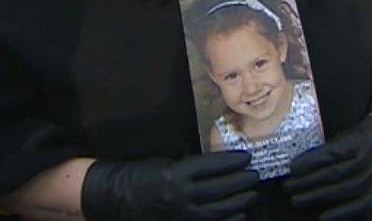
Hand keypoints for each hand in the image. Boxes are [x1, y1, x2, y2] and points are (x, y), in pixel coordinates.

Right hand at [81, 151, 258, 219]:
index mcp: (176, 174)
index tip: (246, 157)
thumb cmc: (142, 175)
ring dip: (238, 202)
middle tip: (254, 176)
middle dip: (240, 182)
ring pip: (218, 210)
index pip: (212, 166)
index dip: (232, 161)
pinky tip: (239, 215)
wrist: (118, 198)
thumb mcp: (166, 162)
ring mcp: (181, 215)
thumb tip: (219, 163)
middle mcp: (180, 196)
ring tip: (251, 194)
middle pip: (219, 189)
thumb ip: (191, 165)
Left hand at [283, 116, 371, 219]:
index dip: (310, 162)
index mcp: (355, 142)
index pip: (330, 153)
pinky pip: (359, 205)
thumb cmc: (357, 139)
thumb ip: (325, 150)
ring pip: (344, 189)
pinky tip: (323, 217)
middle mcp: (365, 159)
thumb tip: (298, 165)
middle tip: (288, 187)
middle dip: (308, 182)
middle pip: (335, 173)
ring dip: (318, 197)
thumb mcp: (342, 136)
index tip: (292, 168)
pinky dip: (341, 212)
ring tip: (297, 200)